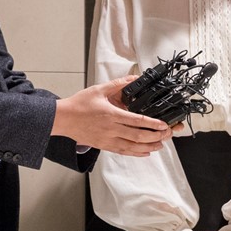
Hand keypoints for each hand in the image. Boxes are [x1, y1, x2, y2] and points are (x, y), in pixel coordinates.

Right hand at [52, 76, 173, 155]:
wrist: (63, 119)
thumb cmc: (79, 104)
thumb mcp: (99, 90)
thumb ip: (118, 84)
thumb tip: (134, 78)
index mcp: (111, 115)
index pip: (137, 121)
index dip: (153, 124)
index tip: (164, 125)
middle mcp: (111, 130)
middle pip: (139, 136)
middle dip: (156, 136)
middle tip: (167, 134)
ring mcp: (108, 140)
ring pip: (133, 147)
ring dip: (149, 147)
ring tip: (160, 144)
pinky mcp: (104, 146)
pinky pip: (123, 152)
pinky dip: (136, 153)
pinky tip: (145, 152)